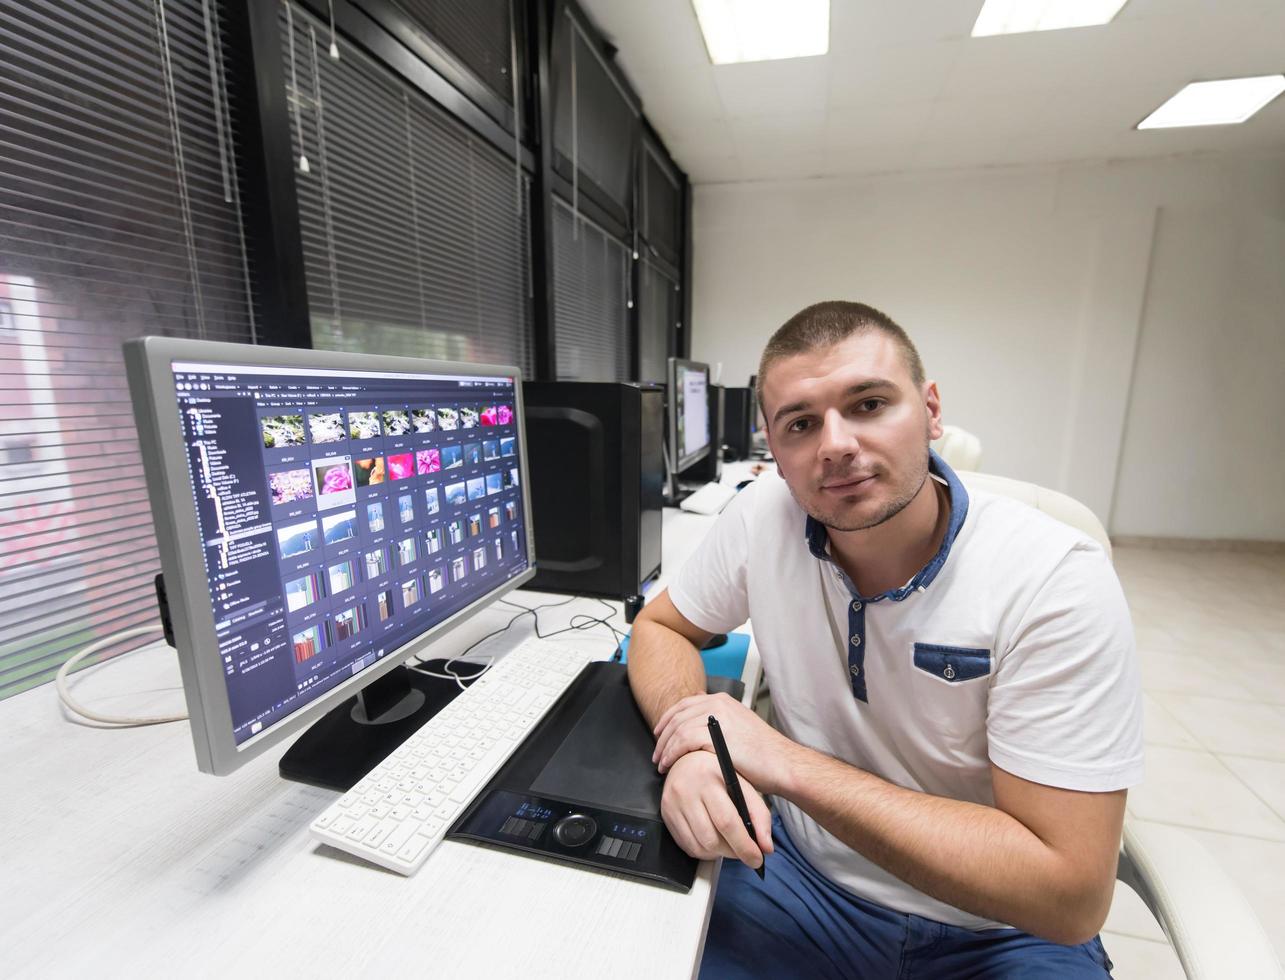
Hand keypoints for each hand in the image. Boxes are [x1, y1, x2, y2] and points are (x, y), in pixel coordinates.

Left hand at [652, 692, 791, 794]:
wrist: (781, 763)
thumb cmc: (763, 753)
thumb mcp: (738, 728)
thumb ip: (718, 722)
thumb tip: (699, 725)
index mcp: (722, 700)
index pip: (685, 704)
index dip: (667, 720)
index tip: (659, 734)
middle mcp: (717, 703)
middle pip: (677, 716)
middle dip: (662, 736)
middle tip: (656, 754)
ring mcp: (716, 717)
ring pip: (677, 729)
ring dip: (664, 748)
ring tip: (661, 763)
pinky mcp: (714, 733)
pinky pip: (682, 741)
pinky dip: (672, 754)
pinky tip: (669, 765)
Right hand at [660, 751, 773, 869]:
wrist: (686, 760)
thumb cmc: (718, 774)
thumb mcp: (743, 784)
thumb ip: (759, 814)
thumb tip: (766, 847)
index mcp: (709, 779)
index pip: (727, 822)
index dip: (744, 846)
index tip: (756, 859)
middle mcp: (687, 791)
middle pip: (711, 839)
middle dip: (733, 852)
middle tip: (745, 853)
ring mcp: (673, 804)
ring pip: (698, 846)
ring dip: (718, 854)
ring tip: (729, 845)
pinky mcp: (666, 815)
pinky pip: (686, 846)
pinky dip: (703, 851)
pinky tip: (713, 841)